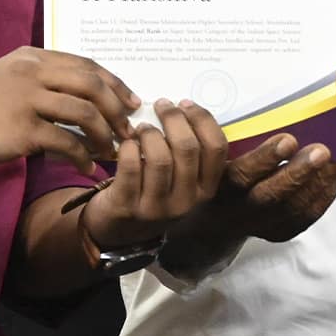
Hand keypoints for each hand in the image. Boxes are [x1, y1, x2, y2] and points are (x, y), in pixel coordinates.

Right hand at [0, 47, 138, 171]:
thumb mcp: (9, 78)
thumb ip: (43, 82)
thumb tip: (84, 102)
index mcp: (33, 57)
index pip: (86, 65)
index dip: (115, 83)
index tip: (131, 101)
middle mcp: (33, 72)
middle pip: (92, 85)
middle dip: (117, 109)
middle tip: (128, 130)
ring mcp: (27, 100)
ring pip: (84, 112)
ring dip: (104, 135)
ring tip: (111, 151)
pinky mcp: (22, 130)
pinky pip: (66, 142)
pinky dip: (83, 156)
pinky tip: (87, 167)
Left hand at [80, 101, 228, 253]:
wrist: (119, 231)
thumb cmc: (153, 194)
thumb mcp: (181, 181)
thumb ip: (189, 153)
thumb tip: (183, 109)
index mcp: (206, 190)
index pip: (216, 148)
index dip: (202, 119)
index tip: (185, 105)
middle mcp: (186, 201)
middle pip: (188, 148)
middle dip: (174, 119)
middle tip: (162, 106)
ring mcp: (157, 208)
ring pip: (160, 158)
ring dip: (150, 133)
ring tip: (142, 128)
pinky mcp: (127, 207)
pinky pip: (130, 167)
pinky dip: (128, 148)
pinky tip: (127, 144)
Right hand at [210, 130, 335, 245]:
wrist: (216, 219)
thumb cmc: (218, 173)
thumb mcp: (214, 153)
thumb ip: (228, 135)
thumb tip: (259, 107)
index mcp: (219, 186)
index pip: (240, 176)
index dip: (265, 158)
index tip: (288, 140)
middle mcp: (237, 210)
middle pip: (271, 197)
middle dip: (299, 173)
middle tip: (322, 151)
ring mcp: (260, 225)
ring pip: (293, 209)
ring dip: (319, 182)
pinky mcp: (279, 232)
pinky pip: (306, 217)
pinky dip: (326, 194)